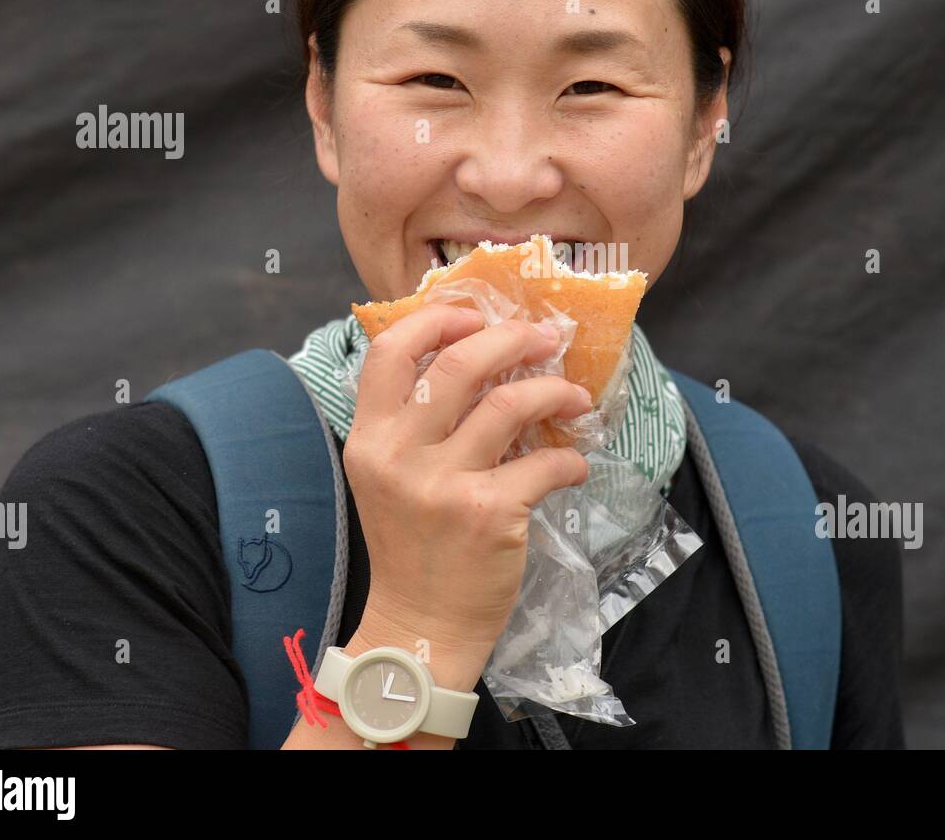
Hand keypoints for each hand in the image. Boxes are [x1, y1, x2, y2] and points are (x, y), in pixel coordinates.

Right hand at [343, 304, 592, 674]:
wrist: (420, 626)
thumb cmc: (412, 544)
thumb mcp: (390, 476)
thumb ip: (415, 422)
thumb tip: (477, 357)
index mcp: (370, 438)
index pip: (390, 351)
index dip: (439, 320)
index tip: (477, 317)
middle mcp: (399, 455)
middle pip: (461, 363)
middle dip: (513, 339)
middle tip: (546, 339)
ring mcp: (444, 484)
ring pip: (511, 403)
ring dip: (556, 391)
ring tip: (574, 397)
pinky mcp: (489, 513)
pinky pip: (546, 462)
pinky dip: (571, 459)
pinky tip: (573, 466)